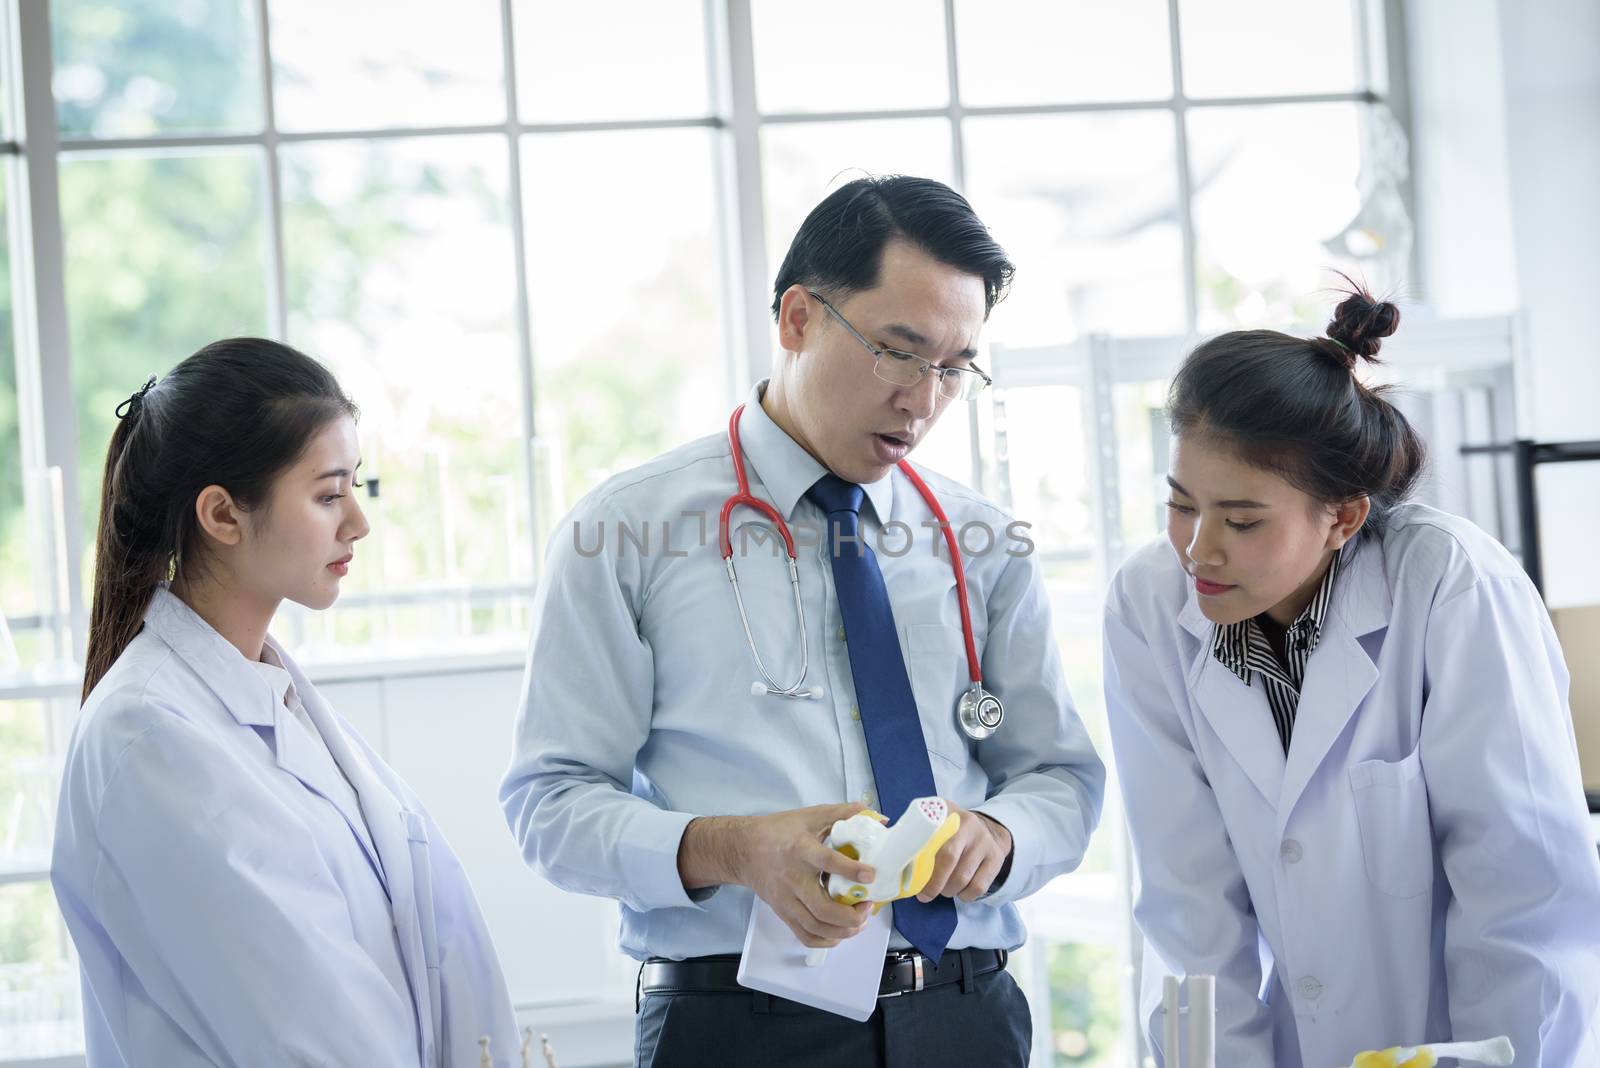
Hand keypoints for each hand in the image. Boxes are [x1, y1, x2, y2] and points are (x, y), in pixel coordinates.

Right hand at [680, 803, 875, 948]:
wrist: (743, 849)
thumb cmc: (778, 831)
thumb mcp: (809, 815)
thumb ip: (841, 813)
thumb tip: (873, 814)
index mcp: (801, 850)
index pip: (826, 862)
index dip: (850, 870)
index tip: (870, 875)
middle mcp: (793, 878)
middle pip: (821, 908)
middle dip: (850, 915)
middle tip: (867, 907)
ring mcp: (786, 899)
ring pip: (815, 926)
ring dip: (842, 930)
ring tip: (860, 922)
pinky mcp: (782, 912)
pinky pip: (804, 935)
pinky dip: (825, 940)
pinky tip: (840, 933)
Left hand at [916, 805, 1012, 902]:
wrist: (986, 829)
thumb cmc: (951, 831)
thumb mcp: (934, 822)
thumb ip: (914, 831)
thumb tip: (893, 852)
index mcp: (946, 812)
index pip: (929, 833)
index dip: (918, 857)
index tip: (911, 878)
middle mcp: (967, 823)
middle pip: (948, 858)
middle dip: (933, 883)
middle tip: (925, 894)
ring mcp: (984, 840)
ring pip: (962, 877)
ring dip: (949, 891)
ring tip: (943, 890)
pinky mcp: (996, 857)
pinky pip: (979, 886)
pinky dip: (966, 895)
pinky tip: (960, 892)